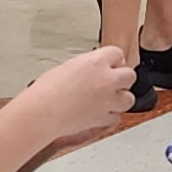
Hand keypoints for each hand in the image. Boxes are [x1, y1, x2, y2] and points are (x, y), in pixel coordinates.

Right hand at [16, 47, 135, 145]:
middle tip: (113, 82)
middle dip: (122, 79)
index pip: (117, 54)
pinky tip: (102, 114)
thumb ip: (85, 68)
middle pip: (129, 75)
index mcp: (95, 61)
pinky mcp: (103, 118)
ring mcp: (107, 100)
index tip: (111, 65)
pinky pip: (116, 118)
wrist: (42, 112)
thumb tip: (89, 72)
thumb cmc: (46, 91)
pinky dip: (110, 117)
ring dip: (121, 99)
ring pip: (129, 98)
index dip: (114, 61)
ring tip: (110, 100)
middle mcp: (106, 79)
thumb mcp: (66, 67)